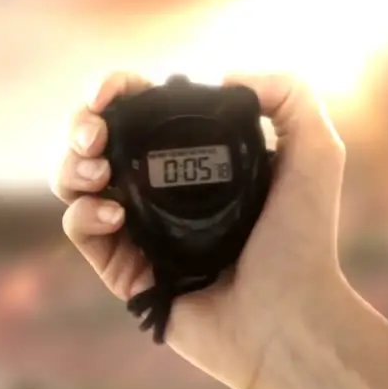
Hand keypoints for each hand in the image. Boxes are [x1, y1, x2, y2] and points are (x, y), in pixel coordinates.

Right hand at [50, 72, 349, 388]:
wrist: (290, 317)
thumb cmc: (306, 242)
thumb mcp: (316, 152)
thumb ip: (289, 93)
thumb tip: (223, 71)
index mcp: (196, 158)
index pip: (140, 111)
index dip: (117, 91)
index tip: (114, 90)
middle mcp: (161, 190)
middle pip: (94, 142)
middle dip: (81, 125)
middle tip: (96, 133)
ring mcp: (137, 230)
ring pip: (74, 182)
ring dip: (71, 165)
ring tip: (98, 170)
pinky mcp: (123, 271)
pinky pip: (79, 229)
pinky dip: (84, 213)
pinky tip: (115, 214)